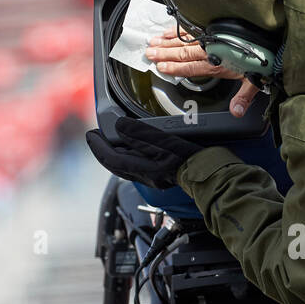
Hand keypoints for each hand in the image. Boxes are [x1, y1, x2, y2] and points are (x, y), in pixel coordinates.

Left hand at [85, 115, 205, 190]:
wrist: (213, 174)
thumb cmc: (193, 159)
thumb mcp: (166, 142)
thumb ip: (142, 134)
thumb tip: (120, 126)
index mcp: (144, 169)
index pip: (111, 158)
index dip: (98, 146)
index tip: (91, 134)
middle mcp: (146, 176)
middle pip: (115, 164)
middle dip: (103, 150)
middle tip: (96, 137)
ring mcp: (154, 177)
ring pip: (125, 166)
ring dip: (115, 153)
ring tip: (110, 141)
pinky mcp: (162, 174)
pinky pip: (136, 166)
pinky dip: (128, 156)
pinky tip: (132, 149)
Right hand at [146, 28, 260, 116]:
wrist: (273, 38)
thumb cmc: (264, 59)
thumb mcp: (255, 82)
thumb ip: (243, 98)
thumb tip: (236, 112)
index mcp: (218, 64)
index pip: (191, 67)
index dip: (175, 67)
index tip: (160, 67)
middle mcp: (213, 50)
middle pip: (184, 52)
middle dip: (165, 53)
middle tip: (149, 53)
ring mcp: (213, 37)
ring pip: (186, 39)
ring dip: (168, 40)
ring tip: (153, 41)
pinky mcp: (217, 28)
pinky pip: (193, 27)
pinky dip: (180, 28)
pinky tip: (169, 29)